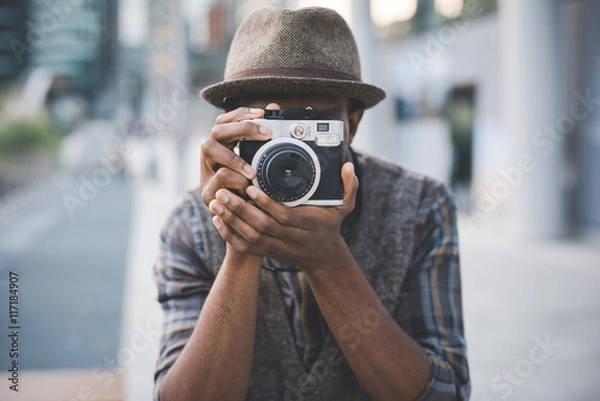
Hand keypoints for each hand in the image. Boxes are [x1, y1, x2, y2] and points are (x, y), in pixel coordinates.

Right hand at [200, 107, 272, 206]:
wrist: (241, 222)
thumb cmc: (252, 190)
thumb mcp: (261, 163)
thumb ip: (265, 138)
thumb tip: (274, 106)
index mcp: (222, 147)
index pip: (225, 120)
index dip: (241, 113)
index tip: (262, 114)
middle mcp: (210, 156)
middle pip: (217, 129)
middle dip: (242, 128)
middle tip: (267, 134)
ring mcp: (206, 173)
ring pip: (208, 147)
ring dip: (234, 156)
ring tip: (253, 171)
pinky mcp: (207, 192)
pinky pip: (217, 176)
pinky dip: (235, 179)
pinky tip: (247, 186)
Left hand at [208, 162, 358, 270]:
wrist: (323, 258)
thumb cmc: (330, 226)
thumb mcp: (344, 208)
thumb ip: (349, 187)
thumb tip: (349, 166)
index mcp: (307, 225)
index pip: (283, 216)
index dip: (266, 204)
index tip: (250, 187)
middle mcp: (291, 238)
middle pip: (261, 226)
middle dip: (239, 210)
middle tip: (222, 192)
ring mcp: (277, 247)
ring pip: (249, 237)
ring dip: (230, 220)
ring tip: (215, 202)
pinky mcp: (267, 252)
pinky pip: (245, 247)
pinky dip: (229, 235)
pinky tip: (217, 220)